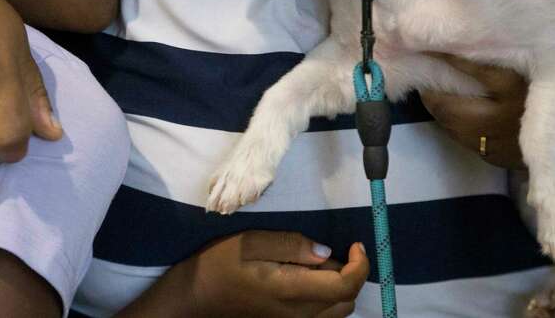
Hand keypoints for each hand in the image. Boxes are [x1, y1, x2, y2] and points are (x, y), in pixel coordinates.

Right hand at [121, 231, 369, 317]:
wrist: (194, 301)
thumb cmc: (218, 266)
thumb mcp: (250, 242)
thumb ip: (290, 245)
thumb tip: (325, 252)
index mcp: (291, 291)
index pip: (345, 285)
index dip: (360, 264)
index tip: (355, 244)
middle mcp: (298, 316)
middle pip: (346, 301)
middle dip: (349, 273)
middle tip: (326, 252)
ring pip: (337, 313)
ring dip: (339, 288)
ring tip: (315, 267)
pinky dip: (327, 302)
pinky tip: (307, 284)